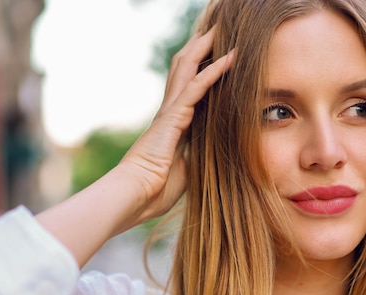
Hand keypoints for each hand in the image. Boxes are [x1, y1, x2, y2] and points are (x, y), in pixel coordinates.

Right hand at [37, 28, 233, 266]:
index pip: (190, 86)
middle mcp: (170, 111)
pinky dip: (215, 71)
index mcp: (173, 123)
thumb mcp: (185, 169)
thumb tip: (211, 154)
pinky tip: (231, 57)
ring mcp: (170, 112)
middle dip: (201, 46)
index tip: (217, 53)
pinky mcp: (172, 118)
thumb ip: (195, 155)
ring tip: (222, 28)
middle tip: (217, 28)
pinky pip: (196, 88)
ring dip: (206, 47)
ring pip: (189, 68)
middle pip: (185, 68)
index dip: (201, 67)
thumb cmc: (155, 189)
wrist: (134, 197)